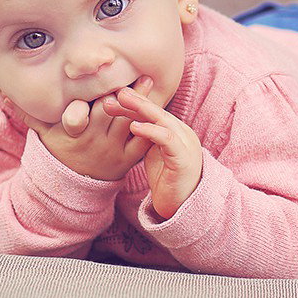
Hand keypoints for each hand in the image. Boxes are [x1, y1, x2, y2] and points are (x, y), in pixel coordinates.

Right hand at [12, 77, 153, 180]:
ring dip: (138, 103)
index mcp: (71, 133)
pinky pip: (142, 142)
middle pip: (107, 113)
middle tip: (130, 72)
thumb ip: (30, 111)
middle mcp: (92, 141)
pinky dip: (150, 126)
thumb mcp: (44, 132)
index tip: (90, 93)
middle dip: (118, 94)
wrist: (75, 184)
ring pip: (126, 123)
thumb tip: (6, 90)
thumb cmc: (61, 148)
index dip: (81, 107)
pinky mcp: (128, 159)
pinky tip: (158, 108)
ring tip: (147, 80)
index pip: (75, 117)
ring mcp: (112, 150)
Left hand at [102, 86, 202, 219]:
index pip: (153, 111)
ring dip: (142, 109)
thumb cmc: (168, 179)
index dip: (134, 103)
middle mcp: (182, 132)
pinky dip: (150, 131)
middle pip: (158, 111)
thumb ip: (145, 137)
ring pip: (163, 120)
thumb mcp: (153, 153)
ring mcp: (185, 144)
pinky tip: (134, 127)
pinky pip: (167, 139)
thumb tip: (125, 122)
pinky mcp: (183, 158)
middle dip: (136, 100)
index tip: (112, 97)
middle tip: (117, 92)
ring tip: (124, 101)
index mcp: (174, 130)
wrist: (184, 206)